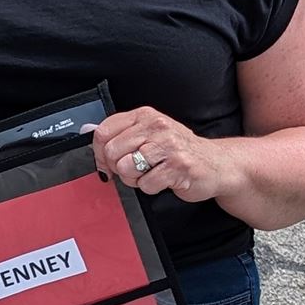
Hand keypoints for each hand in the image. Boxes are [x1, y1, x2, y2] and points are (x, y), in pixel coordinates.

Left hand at [93, 106, 236, 206]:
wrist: (216, 164)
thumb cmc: (179, 151)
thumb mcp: (149, 134)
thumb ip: (120, 134)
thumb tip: (88, 130)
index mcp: (145, 116)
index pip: (104, 131)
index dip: (100, 152)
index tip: (107, 161)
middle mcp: (157, 127)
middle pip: (112, 152)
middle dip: (119, 168)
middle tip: (135, 169)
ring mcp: (169, 146)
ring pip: (127, 169)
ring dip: (135, 179)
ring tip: (151, 173)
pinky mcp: (178, 167)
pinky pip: (146, 184)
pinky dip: (151, 187)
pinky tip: (164, 179)